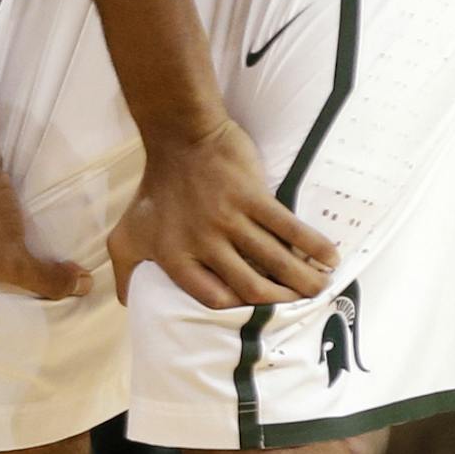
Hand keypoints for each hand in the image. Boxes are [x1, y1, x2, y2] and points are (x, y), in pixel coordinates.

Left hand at [107, 117, 336, 308]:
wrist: (178, 136)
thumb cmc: (154, 190)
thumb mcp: (126, 235)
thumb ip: (126, 272)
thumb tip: (128, 305)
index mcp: (176, 257)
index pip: (212, 299)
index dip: (238, 312)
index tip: (256, 316)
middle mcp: (203, 242)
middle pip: (250, 287)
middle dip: (279, 302)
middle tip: (298, 306)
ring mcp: (229, 218)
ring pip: (274, 260)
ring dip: (302, 279)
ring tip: (319, 288)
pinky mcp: (251, 196)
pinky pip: (287, 226)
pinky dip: (312, 244)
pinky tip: (329, 257)